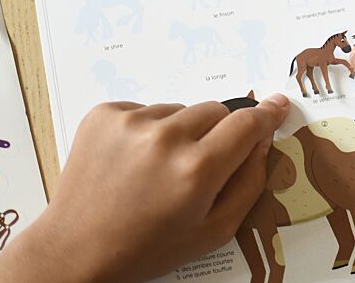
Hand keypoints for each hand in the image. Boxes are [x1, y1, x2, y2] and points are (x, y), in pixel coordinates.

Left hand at [0, 95, 289, 282]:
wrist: (76, 250)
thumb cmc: (150, 247)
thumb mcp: (213, 230)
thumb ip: (249, 182)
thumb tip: (262, 139)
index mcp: (196, 170)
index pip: (246, 124)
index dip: (266, 114)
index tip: (277, 104)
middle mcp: (165, 138)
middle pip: (215, 110)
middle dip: (216, 132)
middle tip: (196, 163)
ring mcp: (131, 122)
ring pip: (180, 110)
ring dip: (179, 131)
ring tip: (156, 167)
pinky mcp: (104, 114)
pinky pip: (147, 108)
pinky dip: (148, 128)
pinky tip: (133, 159)